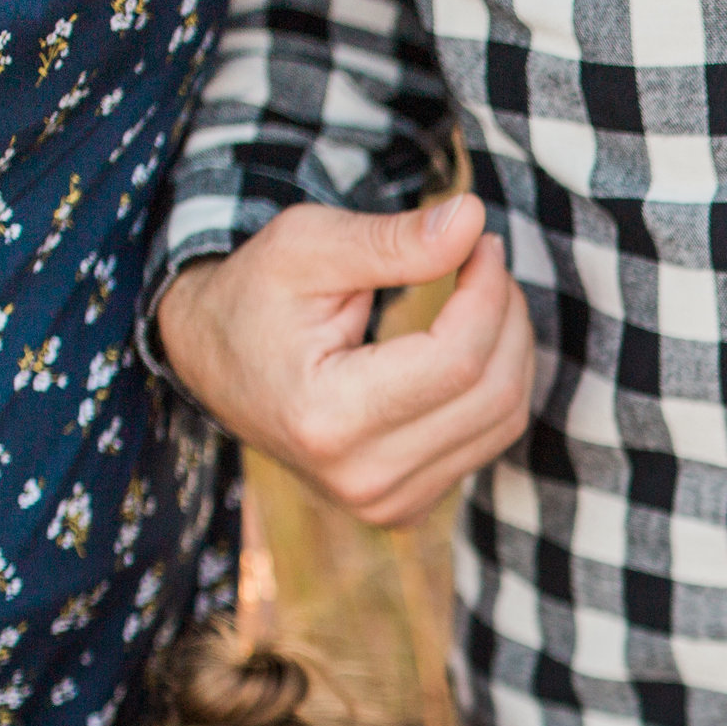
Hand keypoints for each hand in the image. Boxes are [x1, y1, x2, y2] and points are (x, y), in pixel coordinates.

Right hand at [157, 194, 535, 526]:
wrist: (216, 364)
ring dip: (511, 347)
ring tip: (480, 295)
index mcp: (327, 418)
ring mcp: (386, 503)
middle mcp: (360, 478)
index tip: (481, 241)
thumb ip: (391, 239)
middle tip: (484, 261)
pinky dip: (495, 384)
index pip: (457, 360)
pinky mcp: (405, 507)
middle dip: (506, 315)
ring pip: (504, 421)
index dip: (488, 292)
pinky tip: (468, 344)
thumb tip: (472, 218)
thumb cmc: (256, 296)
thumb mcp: (305, 246)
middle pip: (491, 393)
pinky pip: (490, 441)